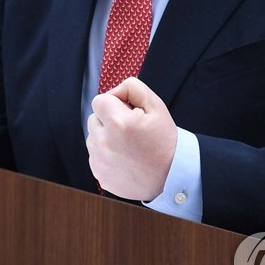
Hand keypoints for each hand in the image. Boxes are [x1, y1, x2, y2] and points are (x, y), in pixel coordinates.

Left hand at [86, 76, 176, 200]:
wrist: (172, 176)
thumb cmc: (165, 141)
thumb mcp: (156, 105)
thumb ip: (132, 88)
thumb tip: (113, 92)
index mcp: (118, 123)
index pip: (99, 101)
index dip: (114, 103)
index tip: (128, 113)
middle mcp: (104, 143)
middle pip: (94, 119)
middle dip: (108, 120)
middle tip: (130, 130)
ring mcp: (100, 162)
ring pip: (93, 138)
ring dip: (106, 137)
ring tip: (128, 145)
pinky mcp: (100, 175)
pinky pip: (95, 157)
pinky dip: (106, 155)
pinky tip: (125, 159)